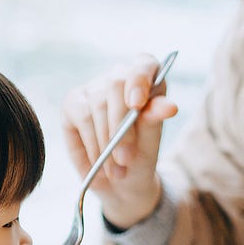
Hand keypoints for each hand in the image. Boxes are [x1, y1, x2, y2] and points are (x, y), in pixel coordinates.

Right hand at [60, 53, 179, 226]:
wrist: (121, 179)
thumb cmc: (141, 153)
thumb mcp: (152, 140)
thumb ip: (156, 119)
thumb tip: (170, 106)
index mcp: (147, 78)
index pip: (144, 65)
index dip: (139, 80)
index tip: (137, 104)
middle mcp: (119, 76)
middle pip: (116, 85)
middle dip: (121, 126)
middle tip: (126, 159)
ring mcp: (93, 87)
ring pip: (97, 106)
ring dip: (106, 143)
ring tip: (117, 171)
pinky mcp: (73, 102)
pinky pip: (81, 119)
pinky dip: (91, 144)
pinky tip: (99, 163)